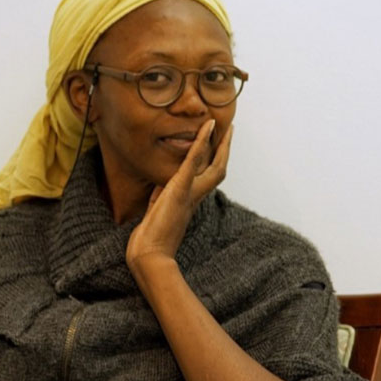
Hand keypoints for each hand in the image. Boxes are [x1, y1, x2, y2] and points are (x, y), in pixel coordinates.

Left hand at [126, 119, 232, 272]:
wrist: (150, 256)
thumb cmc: (150, 242)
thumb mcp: (155, 214)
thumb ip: (160, 198)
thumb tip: (160, 185)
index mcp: (190, 203)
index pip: (206, 179)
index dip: (214, 163)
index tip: (218, 149)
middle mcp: (195, 197)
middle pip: (218, 169)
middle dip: (225, 150)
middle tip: (230, 131)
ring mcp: (189, 192)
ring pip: (213, 164)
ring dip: (220, 142)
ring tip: (223, 124)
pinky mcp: (180, 188)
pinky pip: (193, 160)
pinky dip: (201, 141)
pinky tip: (206, 126)